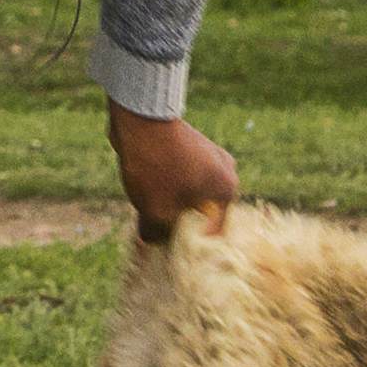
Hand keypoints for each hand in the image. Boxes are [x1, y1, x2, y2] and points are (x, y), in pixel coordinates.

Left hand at [110, 103, 238, 241]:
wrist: (139, 117)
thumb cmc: (155, 167)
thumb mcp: (155, 212)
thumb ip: (159, 234)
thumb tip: (154, 240)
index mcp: (228, 190)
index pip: (213, 231)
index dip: (191, 245)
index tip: (169, 249)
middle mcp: (226, 170)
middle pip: (201, 211)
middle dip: (178, 222)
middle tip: (155, 232)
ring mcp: (209, 154)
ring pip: (189, 192)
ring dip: (170, 203)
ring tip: (146, 211)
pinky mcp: (191, 145)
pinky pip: (180, 175)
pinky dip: (165, 184)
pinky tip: (145, 190)